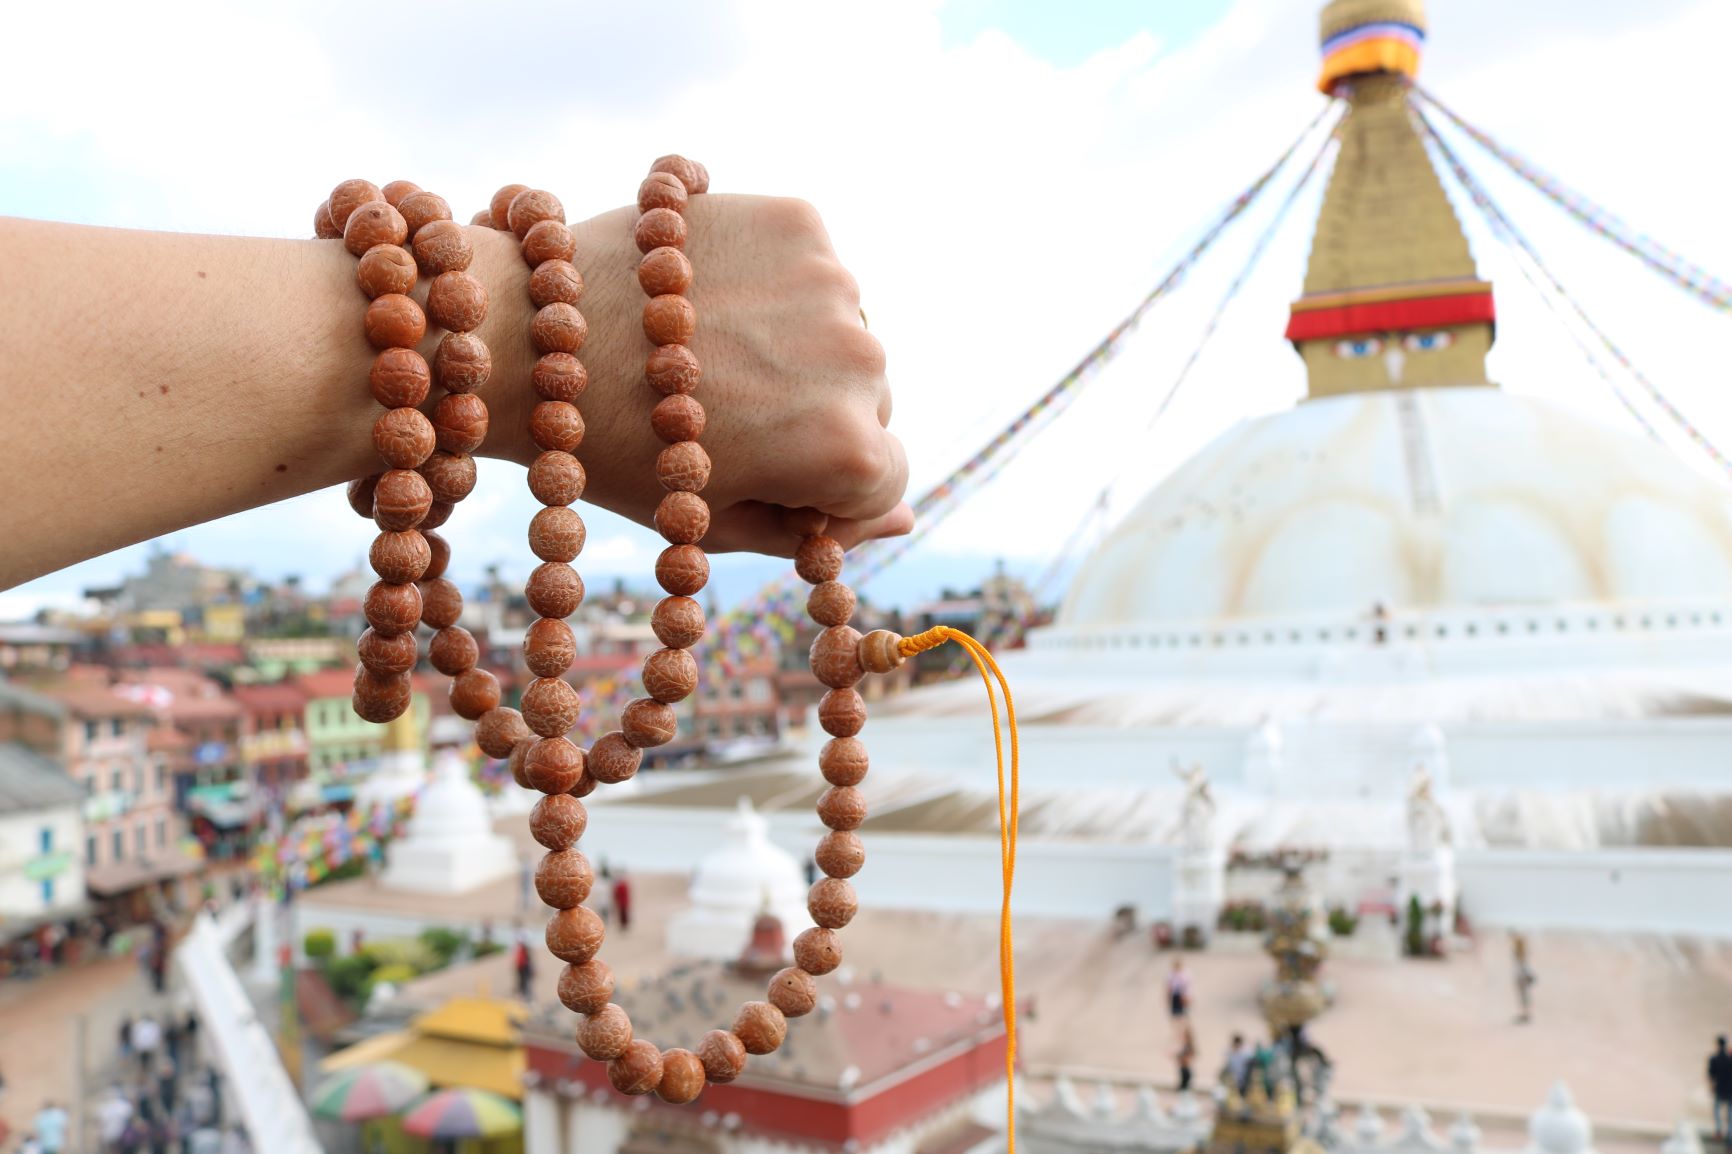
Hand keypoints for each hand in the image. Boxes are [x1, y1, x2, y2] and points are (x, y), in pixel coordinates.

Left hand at [477, 194, 912, 555]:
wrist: (525, 337)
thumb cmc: (612, 449)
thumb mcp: (711, 519)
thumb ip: (813, 528)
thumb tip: (905, 519)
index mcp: (846, 447)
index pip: (886, 478)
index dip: (832, 500)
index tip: (776, 492)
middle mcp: (859, 357)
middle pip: (868, 403)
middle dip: (813, 420)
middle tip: (724, 420)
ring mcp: (830, 279)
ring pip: (842, 331)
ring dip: (798, 348)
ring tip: (711, 357)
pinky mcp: (796, 218)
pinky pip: (814, 267)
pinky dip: (778, 284)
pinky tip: (711, 301)